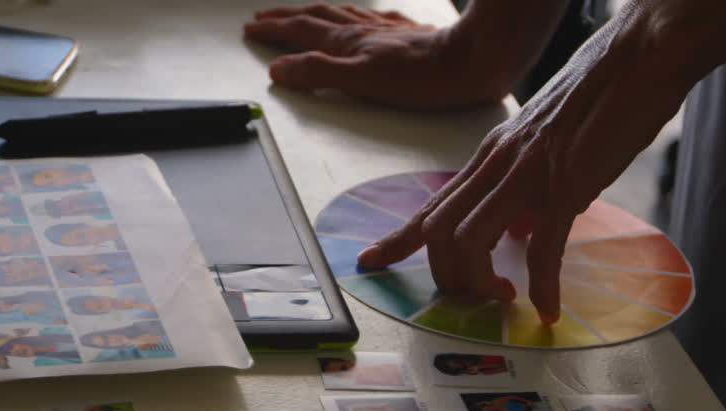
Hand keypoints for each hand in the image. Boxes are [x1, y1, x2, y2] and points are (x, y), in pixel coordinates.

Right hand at [244, 2, 564, 109]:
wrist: (474, 60)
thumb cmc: (424, 78)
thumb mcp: (362, 82)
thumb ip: (318, 75)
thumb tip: (280, 71)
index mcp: (347, 42)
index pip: (299, 32)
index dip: (273, 31)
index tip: (251, 30)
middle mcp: (363, 30)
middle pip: (314, 18)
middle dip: (285, 18)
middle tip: (262, 18)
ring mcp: (385, 30)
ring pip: (339, 15)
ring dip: (312, 14)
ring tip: (298, 14)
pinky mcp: (407, 35)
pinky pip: (368, 19)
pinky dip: (350, 16)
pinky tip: (359, 19)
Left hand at [357, 5, 692, 322]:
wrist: (639, 56)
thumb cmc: (599, 101)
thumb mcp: (544, 150)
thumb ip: (526, 191)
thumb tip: (523, 230)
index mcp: (490, 157)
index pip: (432, 206)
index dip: (398, 239)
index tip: (372, 262)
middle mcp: (497, 163)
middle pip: (439, 230)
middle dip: (449, 275)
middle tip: (477, 297)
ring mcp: (528, 172)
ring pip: (470, 238)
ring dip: (482, 281)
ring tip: (506, 300)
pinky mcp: (566, 182)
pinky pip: (542, 245)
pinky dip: (541, 284)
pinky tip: (549, 307)